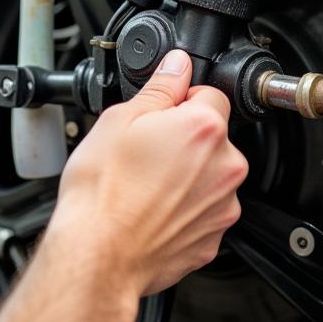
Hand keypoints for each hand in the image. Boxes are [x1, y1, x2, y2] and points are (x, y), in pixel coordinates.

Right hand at [48, 49, 247, 298]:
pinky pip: (204, 212)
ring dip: (187, 176)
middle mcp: (225, 167)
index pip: (210, 93)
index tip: (161, 114)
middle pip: (212, 138)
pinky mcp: (213, 239)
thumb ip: (159, 88)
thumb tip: (176, 66)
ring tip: (144, 185)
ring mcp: (222, 207)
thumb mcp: (119, 120)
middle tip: (144, 152)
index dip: (181, 99)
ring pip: (209, 176)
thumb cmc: (102, 192)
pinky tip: (152, 210)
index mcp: (203, 128)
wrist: (97, 255)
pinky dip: (184, 209)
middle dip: (184, 140)